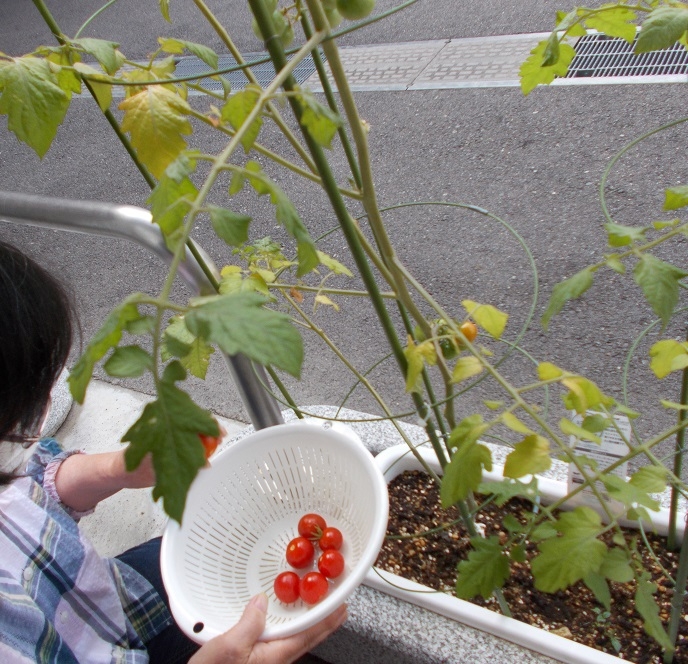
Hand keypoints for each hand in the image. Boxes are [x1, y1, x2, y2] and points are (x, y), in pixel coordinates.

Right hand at [189, 594, 346, 663]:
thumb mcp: (228, 648)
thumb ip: (249, 623)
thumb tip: (262, 601)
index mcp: (276, 655)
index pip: (310, 633)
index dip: (328, 617)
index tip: (343, 604)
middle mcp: (277, 661)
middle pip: (308, 638)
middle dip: (325, 622)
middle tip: (341, 608)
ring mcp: (269, 662)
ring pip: (297, 641)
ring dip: (311, 625)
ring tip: (320, 613)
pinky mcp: (258, 662)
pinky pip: (283, 643)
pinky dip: (293, 630)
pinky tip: (288, 624)